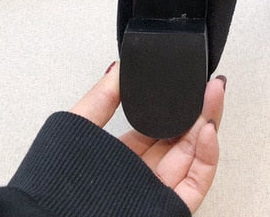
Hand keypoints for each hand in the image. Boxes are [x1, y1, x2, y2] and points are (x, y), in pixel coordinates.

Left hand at [70, 61, 225, 213]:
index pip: (158, 125)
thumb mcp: (77, 130)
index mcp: (121, 157)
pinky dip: (208, 155)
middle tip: (211, 83)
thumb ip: (101, 98)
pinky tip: (207, 128)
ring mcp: (158, 191)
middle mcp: (143, 174)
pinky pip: (197, 180)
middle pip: (182, 136)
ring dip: (209, 121)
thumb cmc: (55, 191)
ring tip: (215, 94)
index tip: (189, 81)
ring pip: (194, 153)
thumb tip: (119, 67)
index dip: (177, 103)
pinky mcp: (171, 207)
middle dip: (200, 106)